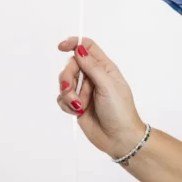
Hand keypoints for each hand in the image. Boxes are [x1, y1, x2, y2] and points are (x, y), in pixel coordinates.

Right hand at [56, 37, 146, 159]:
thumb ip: (92, 67)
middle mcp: (94, 77)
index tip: (61, 46)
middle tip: (70, 89)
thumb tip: (80, 48)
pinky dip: (66, 104)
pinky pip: (62, 98)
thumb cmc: (120, 110)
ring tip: (79, 105)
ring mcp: (85, 91)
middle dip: (67, 77)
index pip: (88, 48)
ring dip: (68, 94)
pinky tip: (77, 111)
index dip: (74, 43)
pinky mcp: (77, 104)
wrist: (118, 137)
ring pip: (65, 82)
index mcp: (105, 68)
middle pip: (72, 65)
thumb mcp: (108, 86)